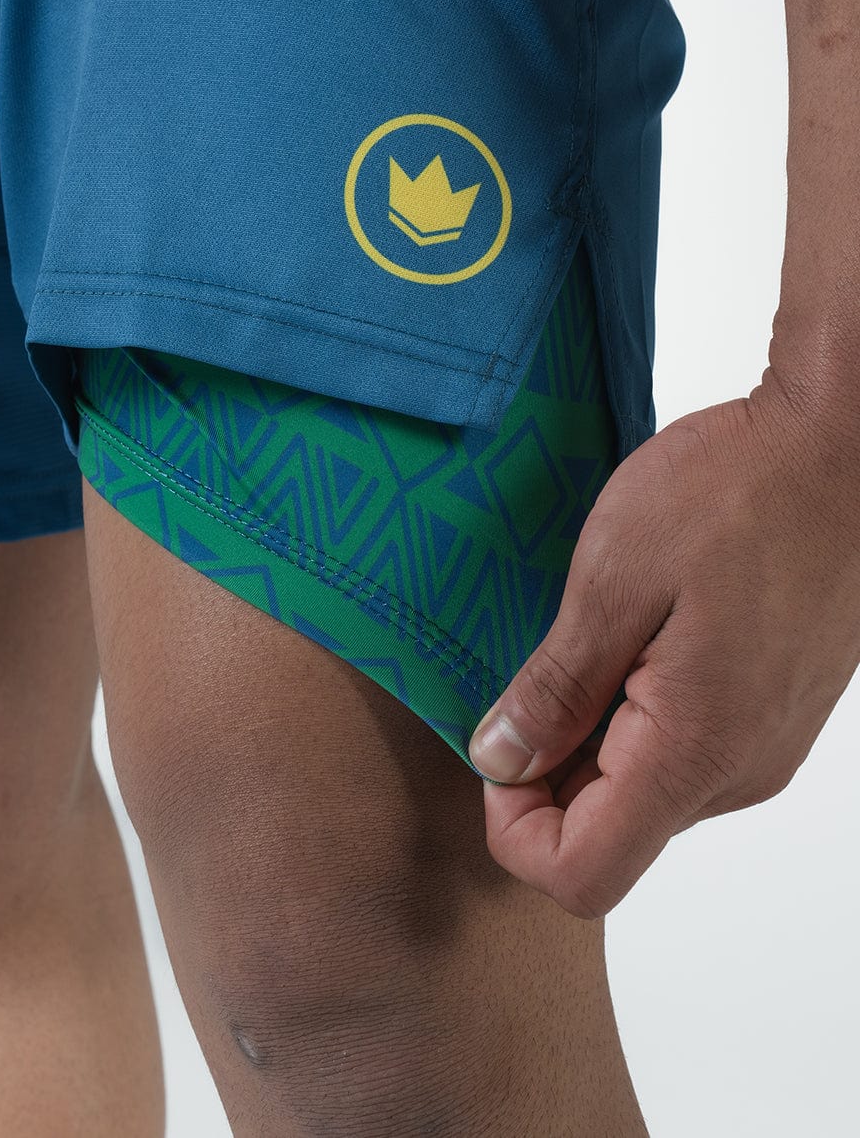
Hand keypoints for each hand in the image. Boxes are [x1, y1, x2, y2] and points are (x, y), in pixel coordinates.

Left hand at [467, 375, 859, 919]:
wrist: (842, 449)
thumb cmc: (737, 494)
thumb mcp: (614, 577)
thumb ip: (555, 687)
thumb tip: (500, 760)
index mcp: (693, 751)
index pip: (581, 873)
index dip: (513, 829)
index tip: (496, 749)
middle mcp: (738, 772)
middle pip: (611, 835)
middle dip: (546, 778)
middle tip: (530, 676)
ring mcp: (762, 747)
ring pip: (644, 792)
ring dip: (590, 741)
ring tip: (588, 641)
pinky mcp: (771, 715)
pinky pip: (683, 751)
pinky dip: (633, 716)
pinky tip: (630, 637)